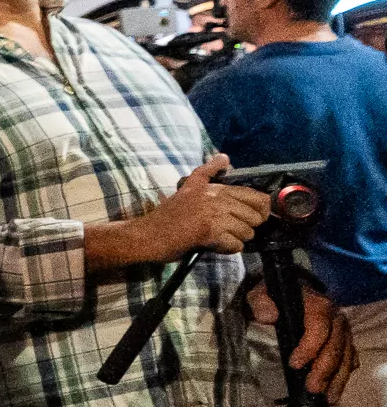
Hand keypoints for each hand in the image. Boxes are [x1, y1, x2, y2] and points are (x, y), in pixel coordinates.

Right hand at [142, 156, 268, 258]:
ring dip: (236, 239)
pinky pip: (235, 245)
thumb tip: (225, 157)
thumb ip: (207, 172)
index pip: (257, 197)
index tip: (249, 218)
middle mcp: (216, 198)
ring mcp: (213, 215)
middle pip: (255, 217)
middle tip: (229, 231)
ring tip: (219, 238)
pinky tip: (214, 245)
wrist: (146, 236)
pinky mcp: (209, 232)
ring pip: (247, 232)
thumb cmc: (168, 216)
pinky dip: (227, 249)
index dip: (260, 211)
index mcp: (215, 188)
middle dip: (246, 227)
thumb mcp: (188, 188)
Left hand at [249, 282, 359, 396]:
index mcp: (318, 305)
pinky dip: (344, 374)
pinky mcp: (344, 340)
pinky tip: (335, 389)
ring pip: (346, 355)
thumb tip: (268, 317)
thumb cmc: (274, 296)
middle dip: (325, 369)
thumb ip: (260, 302)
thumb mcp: (260, 293)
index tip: (295, 364)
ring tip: (328, 398)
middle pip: (335, 346)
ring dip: (338, 378)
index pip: (319, 327)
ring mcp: (342, 330)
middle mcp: (336, 318)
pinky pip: (350, 358)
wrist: (290, 292)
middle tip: (312, 389)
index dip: (310, 347)